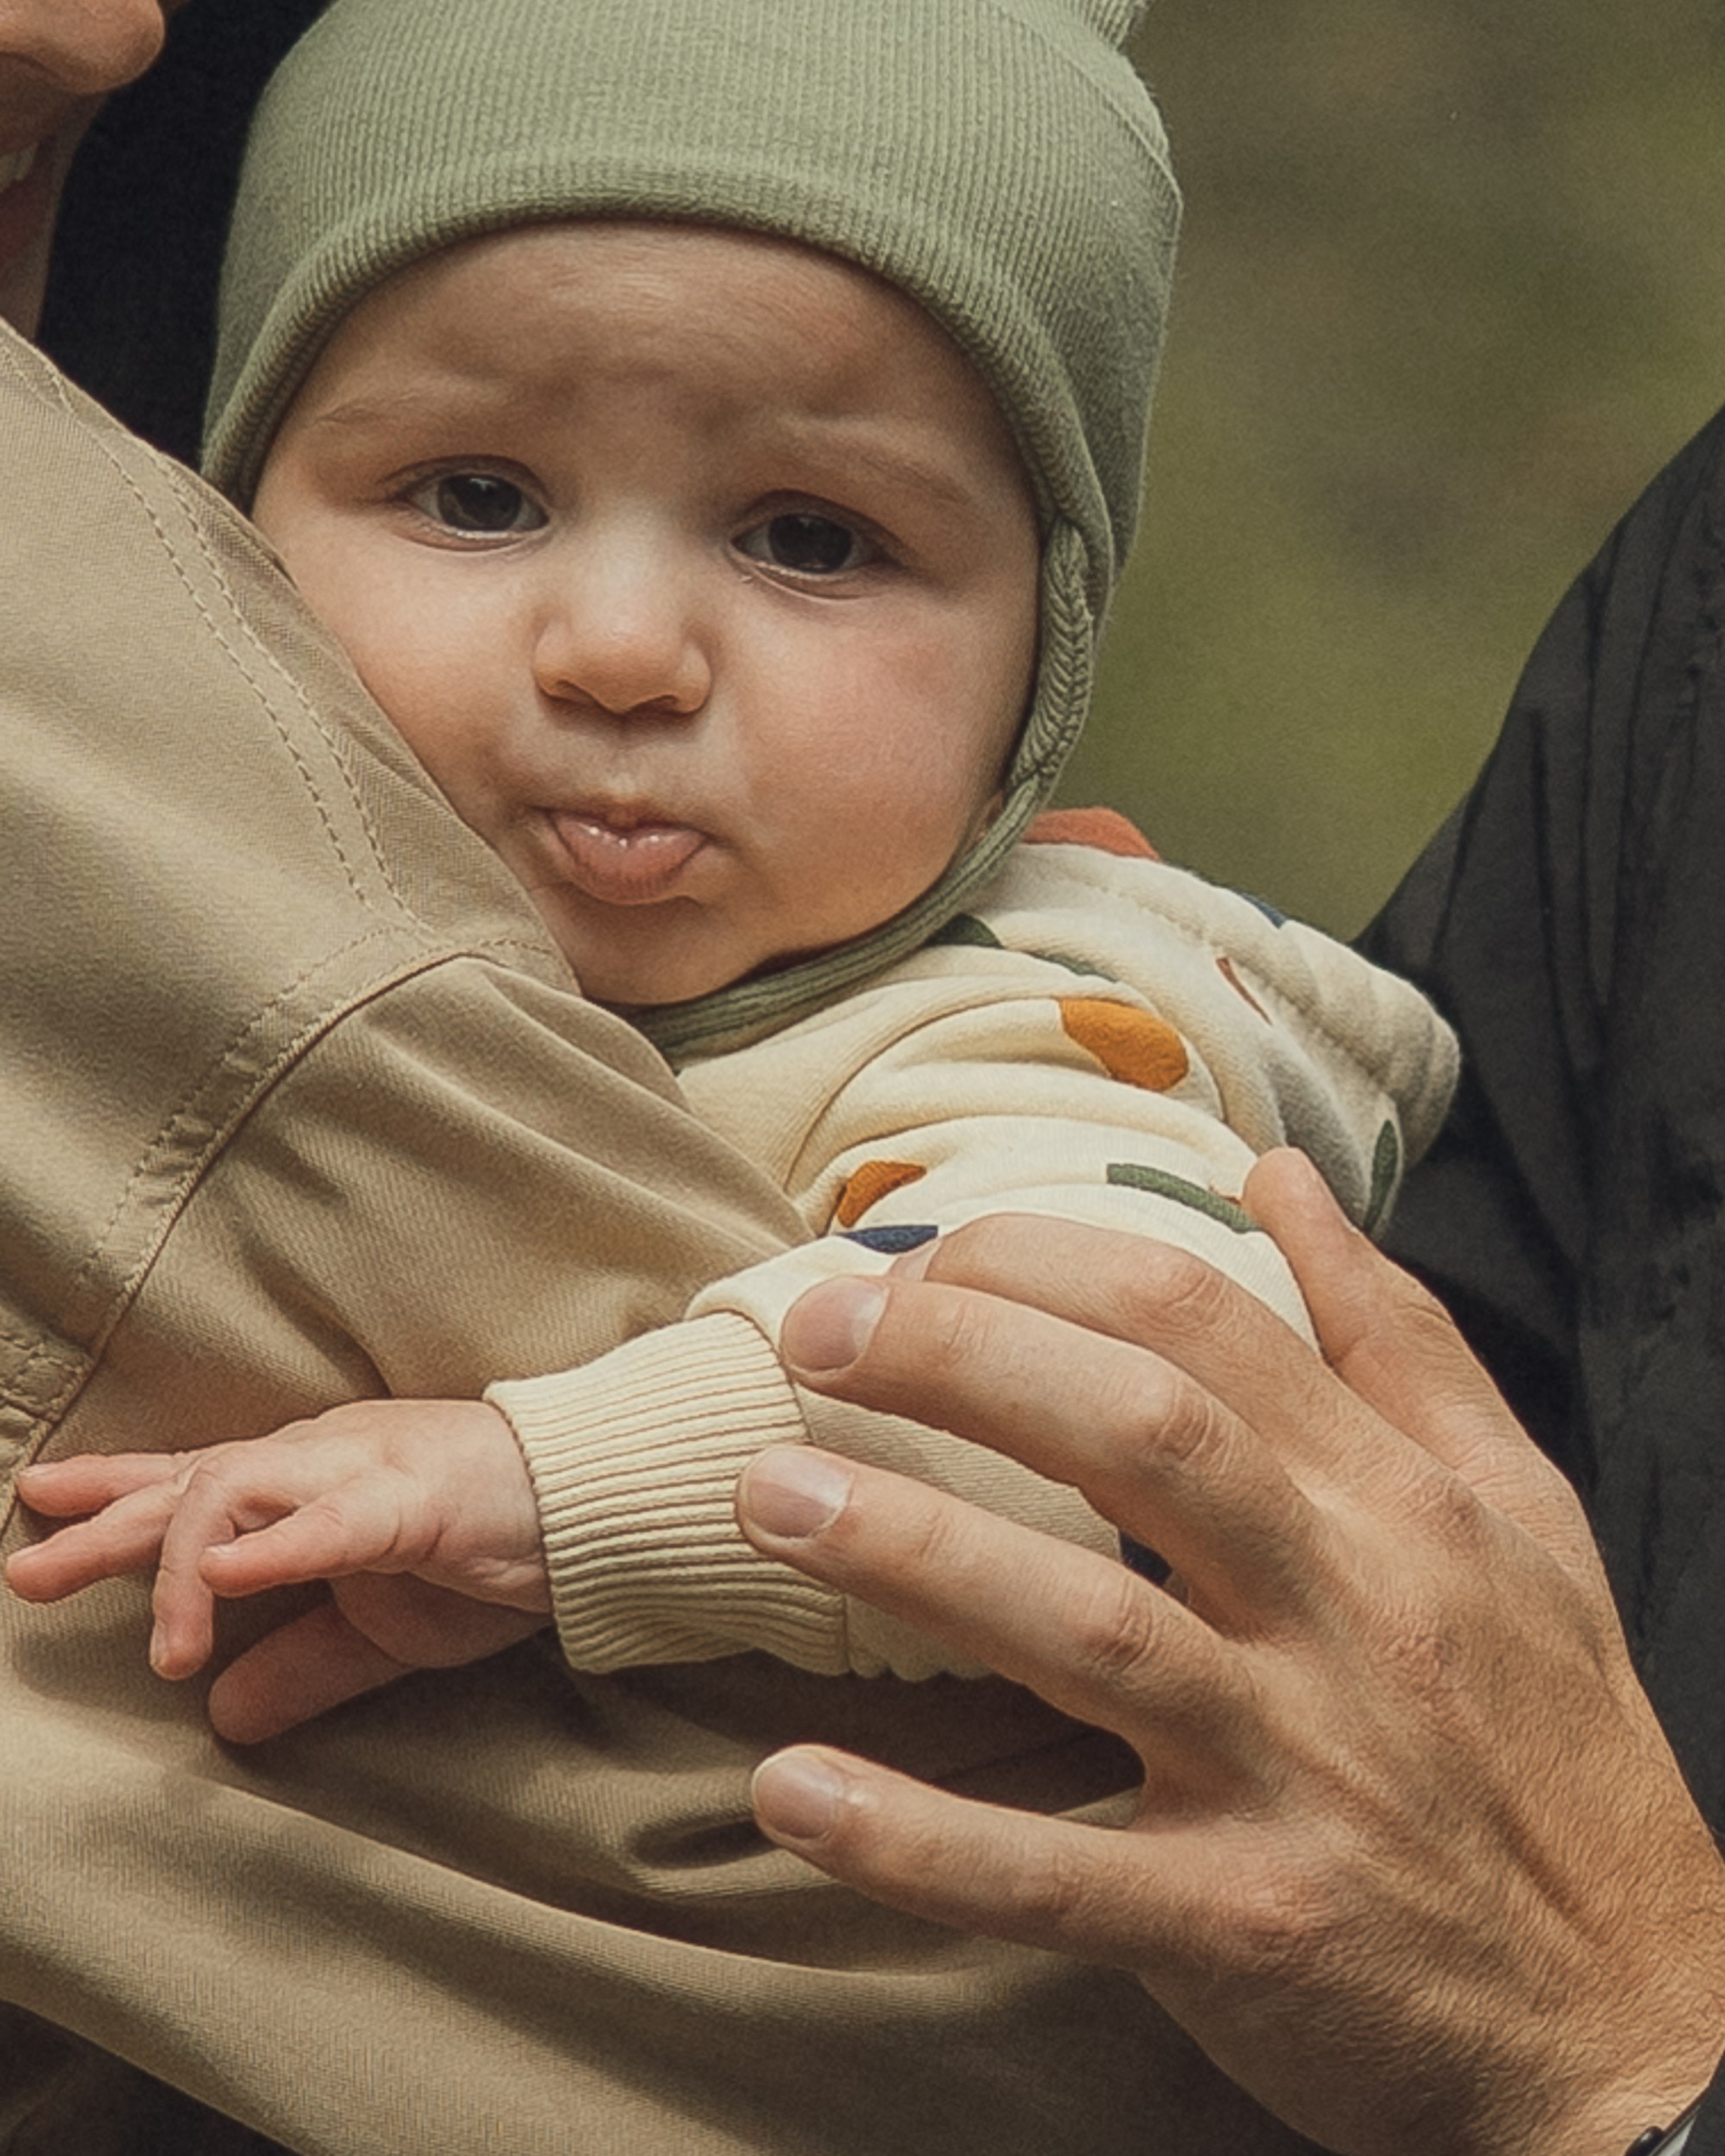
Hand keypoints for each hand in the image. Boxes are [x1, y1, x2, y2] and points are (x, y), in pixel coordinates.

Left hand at [9, 1398, 551, 1742]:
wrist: (603, 1506)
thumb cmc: (497, 1548)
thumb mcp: (384, 1626)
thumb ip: (303, 1665)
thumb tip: (225, 1722)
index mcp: (313, 1480)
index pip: (197, 1478)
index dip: (114, 1491)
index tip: (37, 1503)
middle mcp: (323, 1456)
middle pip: (196, 1481)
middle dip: (109, 1528)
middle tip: (30, 1572)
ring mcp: (369, 1469)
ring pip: (248, 1488)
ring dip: (188, 1564)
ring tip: (166, 1650)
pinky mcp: (424, 1500)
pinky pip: (340, 1521)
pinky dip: (281, 1547)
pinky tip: (228, 1572)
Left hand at [735, 1150, 1724, 2155]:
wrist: (1641, 2018)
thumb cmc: (1554, 1739)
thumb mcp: (1519, 1511)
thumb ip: (1398, 1335)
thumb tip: (1283, 1174)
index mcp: (1400, 1501)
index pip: (1199, 1320)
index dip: (1035, 1268)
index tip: (911, 1263)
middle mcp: (1351, 1611)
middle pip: (1140, 1432)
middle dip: (960, 1361)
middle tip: (810, 1334)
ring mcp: (1303, 1772)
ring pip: (1088, 1633)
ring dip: (910, 1554)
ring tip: (765, 1498)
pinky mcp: (1254, 1928)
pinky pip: (1063, 1880)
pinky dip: (922, 1839)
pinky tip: (793, 1788)